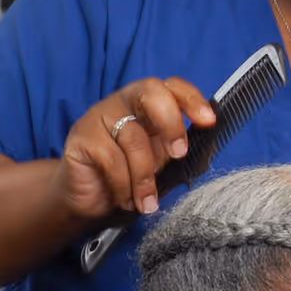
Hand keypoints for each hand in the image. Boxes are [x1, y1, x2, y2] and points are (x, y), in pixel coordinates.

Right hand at [57, 78, 214, 220]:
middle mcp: (123, 102)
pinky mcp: (81, 137)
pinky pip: (112, 159)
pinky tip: (125, 200)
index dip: (192, 99)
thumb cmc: (128, 177)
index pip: (172, 86)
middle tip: (178, 155)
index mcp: (148, 104)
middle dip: (171, 123)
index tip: (208, 122)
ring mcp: (100, 116)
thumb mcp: (159, 163)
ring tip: (148, 203)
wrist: (89, 201)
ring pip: (134, 138)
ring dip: (144, 178)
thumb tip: (209, 144)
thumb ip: (177, 149)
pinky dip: (123, 186)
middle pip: (150, 93)